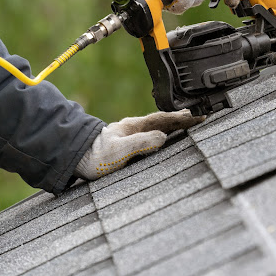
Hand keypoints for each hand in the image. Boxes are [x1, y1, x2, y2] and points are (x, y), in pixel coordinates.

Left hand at [74, 109, 204, 179]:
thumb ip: (140, 143)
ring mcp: (131, 135)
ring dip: (175, 125)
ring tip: (189, 123)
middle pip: (163, 120)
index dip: (182, 118)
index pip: (164, 119)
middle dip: (182, 118)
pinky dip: (165, 133)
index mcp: (134, 126)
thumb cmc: (95, 157)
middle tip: (200, 116)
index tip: (199, 116)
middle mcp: (134, 128)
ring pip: (158, 127)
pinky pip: (152, 135)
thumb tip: (163, 138)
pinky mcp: (128, 144)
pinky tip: (168, 136)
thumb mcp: (118, 151)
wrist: (75, 159)